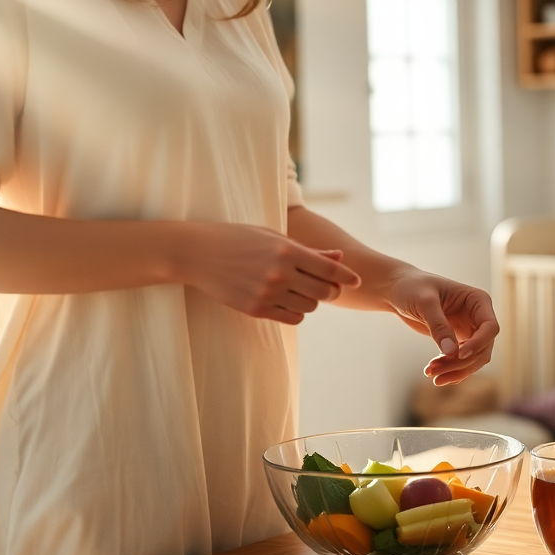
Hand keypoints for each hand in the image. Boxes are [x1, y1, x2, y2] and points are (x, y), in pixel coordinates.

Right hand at [179, 222, 360, 324]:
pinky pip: (293, 318)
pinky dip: (297, 311)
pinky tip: (289, 300)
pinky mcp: (256, 309)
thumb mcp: (274, 236)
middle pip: (324, 291)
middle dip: (331, 289)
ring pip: (310, 306)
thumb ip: (308, 250)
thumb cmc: (238, 238)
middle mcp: (280, 273)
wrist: (198, 253)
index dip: (347, 276)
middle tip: (327, 286)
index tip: (356, 280)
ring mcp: (268, 293)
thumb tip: (338, 259)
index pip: (329, 269)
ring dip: (312, 300)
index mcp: (287, 250)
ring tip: (301, 289)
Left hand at [384, 270, 498, 386]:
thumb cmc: (412, 288)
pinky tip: (434, 375)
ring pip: (473, 359)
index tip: (459, 355)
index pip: (490, 327)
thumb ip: (438, 325)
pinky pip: (461, 362)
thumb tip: (451, 352)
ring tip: (431, 374)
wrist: (399, 290)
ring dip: (455, 370)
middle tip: (435, 371)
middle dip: (461, 363)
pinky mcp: (458, 341)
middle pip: (483, 348)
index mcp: (477, 300)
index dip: (478, 343)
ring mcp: (470, 330)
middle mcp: (478, 316)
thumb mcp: (424, 303)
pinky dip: (450, 370)